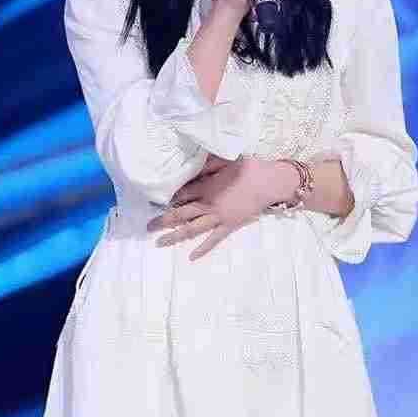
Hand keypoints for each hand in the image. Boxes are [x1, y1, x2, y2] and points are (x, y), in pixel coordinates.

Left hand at [146, 155, 281, 259]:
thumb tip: (190, 162)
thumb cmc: (249, 168)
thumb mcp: (224, 160)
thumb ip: (206, 164)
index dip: (168, 198)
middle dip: (162, 220)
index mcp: (206, 186)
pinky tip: (191, 256)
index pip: (181, 194)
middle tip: (148, 226)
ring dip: (174, 236)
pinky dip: (203, 248)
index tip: (156, 201)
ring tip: (159, 243)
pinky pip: (213, 240)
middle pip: (180, 214)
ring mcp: (218, 217)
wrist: (269, 182)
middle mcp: (208, 204)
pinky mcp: (229, 226)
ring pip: (192, 229)